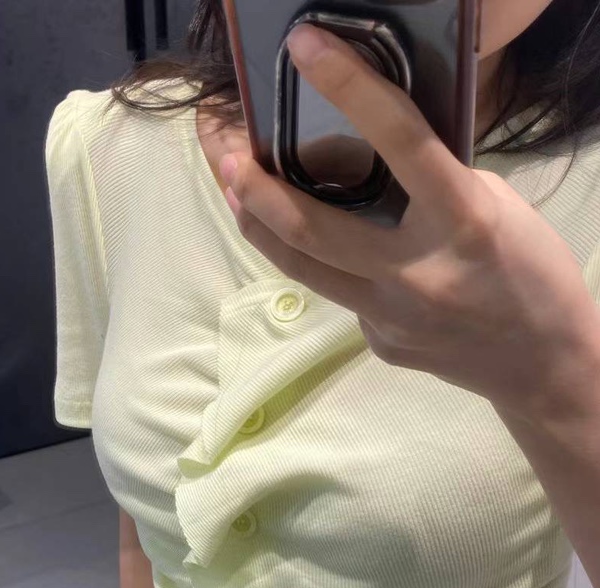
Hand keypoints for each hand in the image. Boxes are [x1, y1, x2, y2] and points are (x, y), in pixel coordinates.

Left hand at [220, 23, 599, 424]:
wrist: (541, 366)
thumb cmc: (530, 272)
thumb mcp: (493, 206)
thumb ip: (431, 182)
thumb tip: (368, 154)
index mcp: (461, 220)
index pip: (399, 140)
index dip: (349, 85)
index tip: (304, 47)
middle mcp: (416, 271)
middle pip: (310, 228)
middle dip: (253, 185)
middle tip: (220, 146)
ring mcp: (390, 315)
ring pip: (300, 266)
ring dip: (258, 222)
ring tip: (233, 184)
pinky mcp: (377, 341)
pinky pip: (337, 292)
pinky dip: (323, 261)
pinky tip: (325, 244)